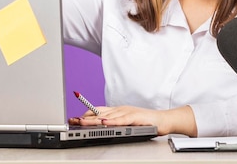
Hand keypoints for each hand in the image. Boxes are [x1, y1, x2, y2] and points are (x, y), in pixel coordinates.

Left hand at [69, 105, 196, 136]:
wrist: (163, 120)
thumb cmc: (146, 121)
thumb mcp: (127, 121)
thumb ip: (115, 122)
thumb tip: (102, 126)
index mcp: (118, 110)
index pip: (98, 110)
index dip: (86, 113)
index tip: (75, 118)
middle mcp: (120, 109)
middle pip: (99, 113)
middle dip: (85, 117)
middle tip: (73, 120)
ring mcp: (127, 112)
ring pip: (107, 116)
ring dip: (94, 120)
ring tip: (82, 122)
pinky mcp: (135, 118)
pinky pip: (121, 120)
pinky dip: (112, 122)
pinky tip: (104, 123)